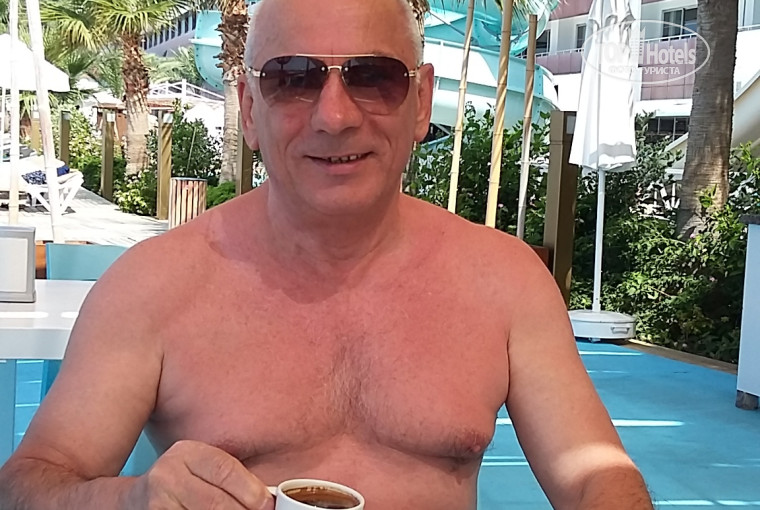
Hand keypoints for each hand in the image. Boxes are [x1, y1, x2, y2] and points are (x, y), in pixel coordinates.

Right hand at [126, 440, 273, 509]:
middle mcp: (168, 474)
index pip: (225, 470)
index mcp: (187, 453)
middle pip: (216, 501)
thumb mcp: (200, 469)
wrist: (133, 500)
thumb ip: (230, 478)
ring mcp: (157, 501)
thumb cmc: (179, 484)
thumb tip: (266, 499)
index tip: (267, 505)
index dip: (250, 490)